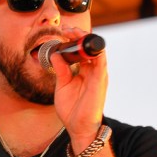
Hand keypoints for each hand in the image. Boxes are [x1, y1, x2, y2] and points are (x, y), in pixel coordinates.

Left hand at [49, 27, 107, 146]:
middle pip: (89, 48)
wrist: (78, 128)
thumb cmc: (72, 109)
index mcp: (84, 71)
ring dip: (86, 40)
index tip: (63, 31)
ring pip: (96, 52)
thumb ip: (61, 70)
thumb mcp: (62, 85)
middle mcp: (93, 71)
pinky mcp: (100, 82)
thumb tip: (55, 54)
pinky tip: (86, 45)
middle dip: (80, 35)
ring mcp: (98, 76)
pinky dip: (95, 52)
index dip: (74, 39)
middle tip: (67, 28)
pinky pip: (101, 64)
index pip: (81, 50)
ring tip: (74, 32)